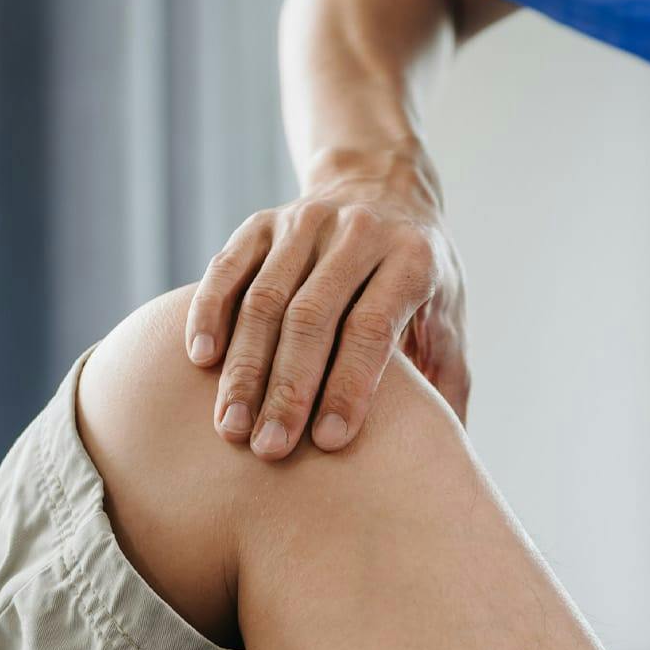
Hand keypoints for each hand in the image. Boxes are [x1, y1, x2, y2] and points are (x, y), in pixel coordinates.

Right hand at [186, 163, 469, 459]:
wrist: (383, 187)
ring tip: (231, 426)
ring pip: (265, 299)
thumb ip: (448, 383)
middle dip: (288, 389)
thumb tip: (441, 461)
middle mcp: (359, 233)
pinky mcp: (263, 222)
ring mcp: (306, 222)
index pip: (371, 327)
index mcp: (412, 259)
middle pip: (311, 316)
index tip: (329, 442)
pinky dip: (209, 313)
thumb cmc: (418, 276)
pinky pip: (228, 268)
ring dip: (244, 368)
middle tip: (270, 448)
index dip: (349, 386)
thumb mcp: (449, 319)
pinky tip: (200, 360)